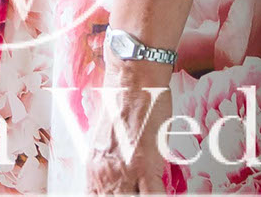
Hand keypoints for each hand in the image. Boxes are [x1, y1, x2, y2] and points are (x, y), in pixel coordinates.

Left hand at [84, 62, 171, 192]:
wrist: (133, 76)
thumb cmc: (123, 96)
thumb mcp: (109, 135)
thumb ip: (113, 160)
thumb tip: (122, 174)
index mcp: (95, 165)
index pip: (96, 196)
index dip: (110, 196)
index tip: (122, 192)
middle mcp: (105, 172)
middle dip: (128, 195)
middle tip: (138, 188)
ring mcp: (124, 171)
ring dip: (142, 194)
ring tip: (150, 188)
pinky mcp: (145, 166)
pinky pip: (153, 196)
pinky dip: (158, 195)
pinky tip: (164, 192)